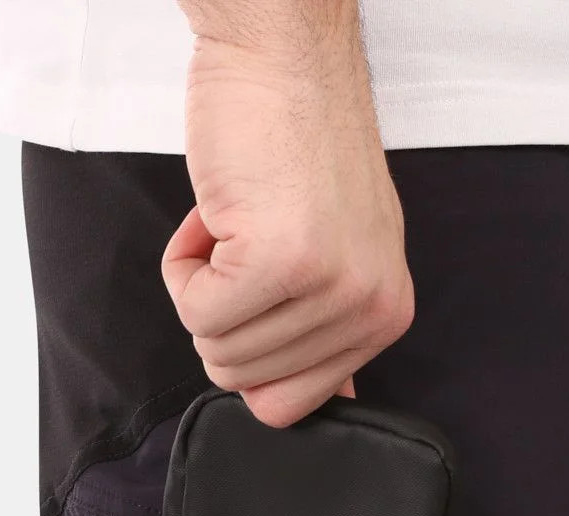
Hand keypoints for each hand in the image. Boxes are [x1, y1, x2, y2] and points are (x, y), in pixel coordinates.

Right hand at [162, 32, 412, 426]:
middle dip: (221, 313)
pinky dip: (182, 264)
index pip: (293, 405)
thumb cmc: (299, 146)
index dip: (250, 350)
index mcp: (386, 316)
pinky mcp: (281, 260)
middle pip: (245, 380)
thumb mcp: (340, 256)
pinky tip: (216, 216)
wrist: (282, 57)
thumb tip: (331, 403)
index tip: (258, 289)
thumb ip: (331, 336)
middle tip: (245, 243)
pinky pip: (194, 309)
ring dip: (200, 284)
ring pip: (216, 347)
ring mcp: (330, 287)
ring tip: (234, 223)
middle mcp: (369, 309)